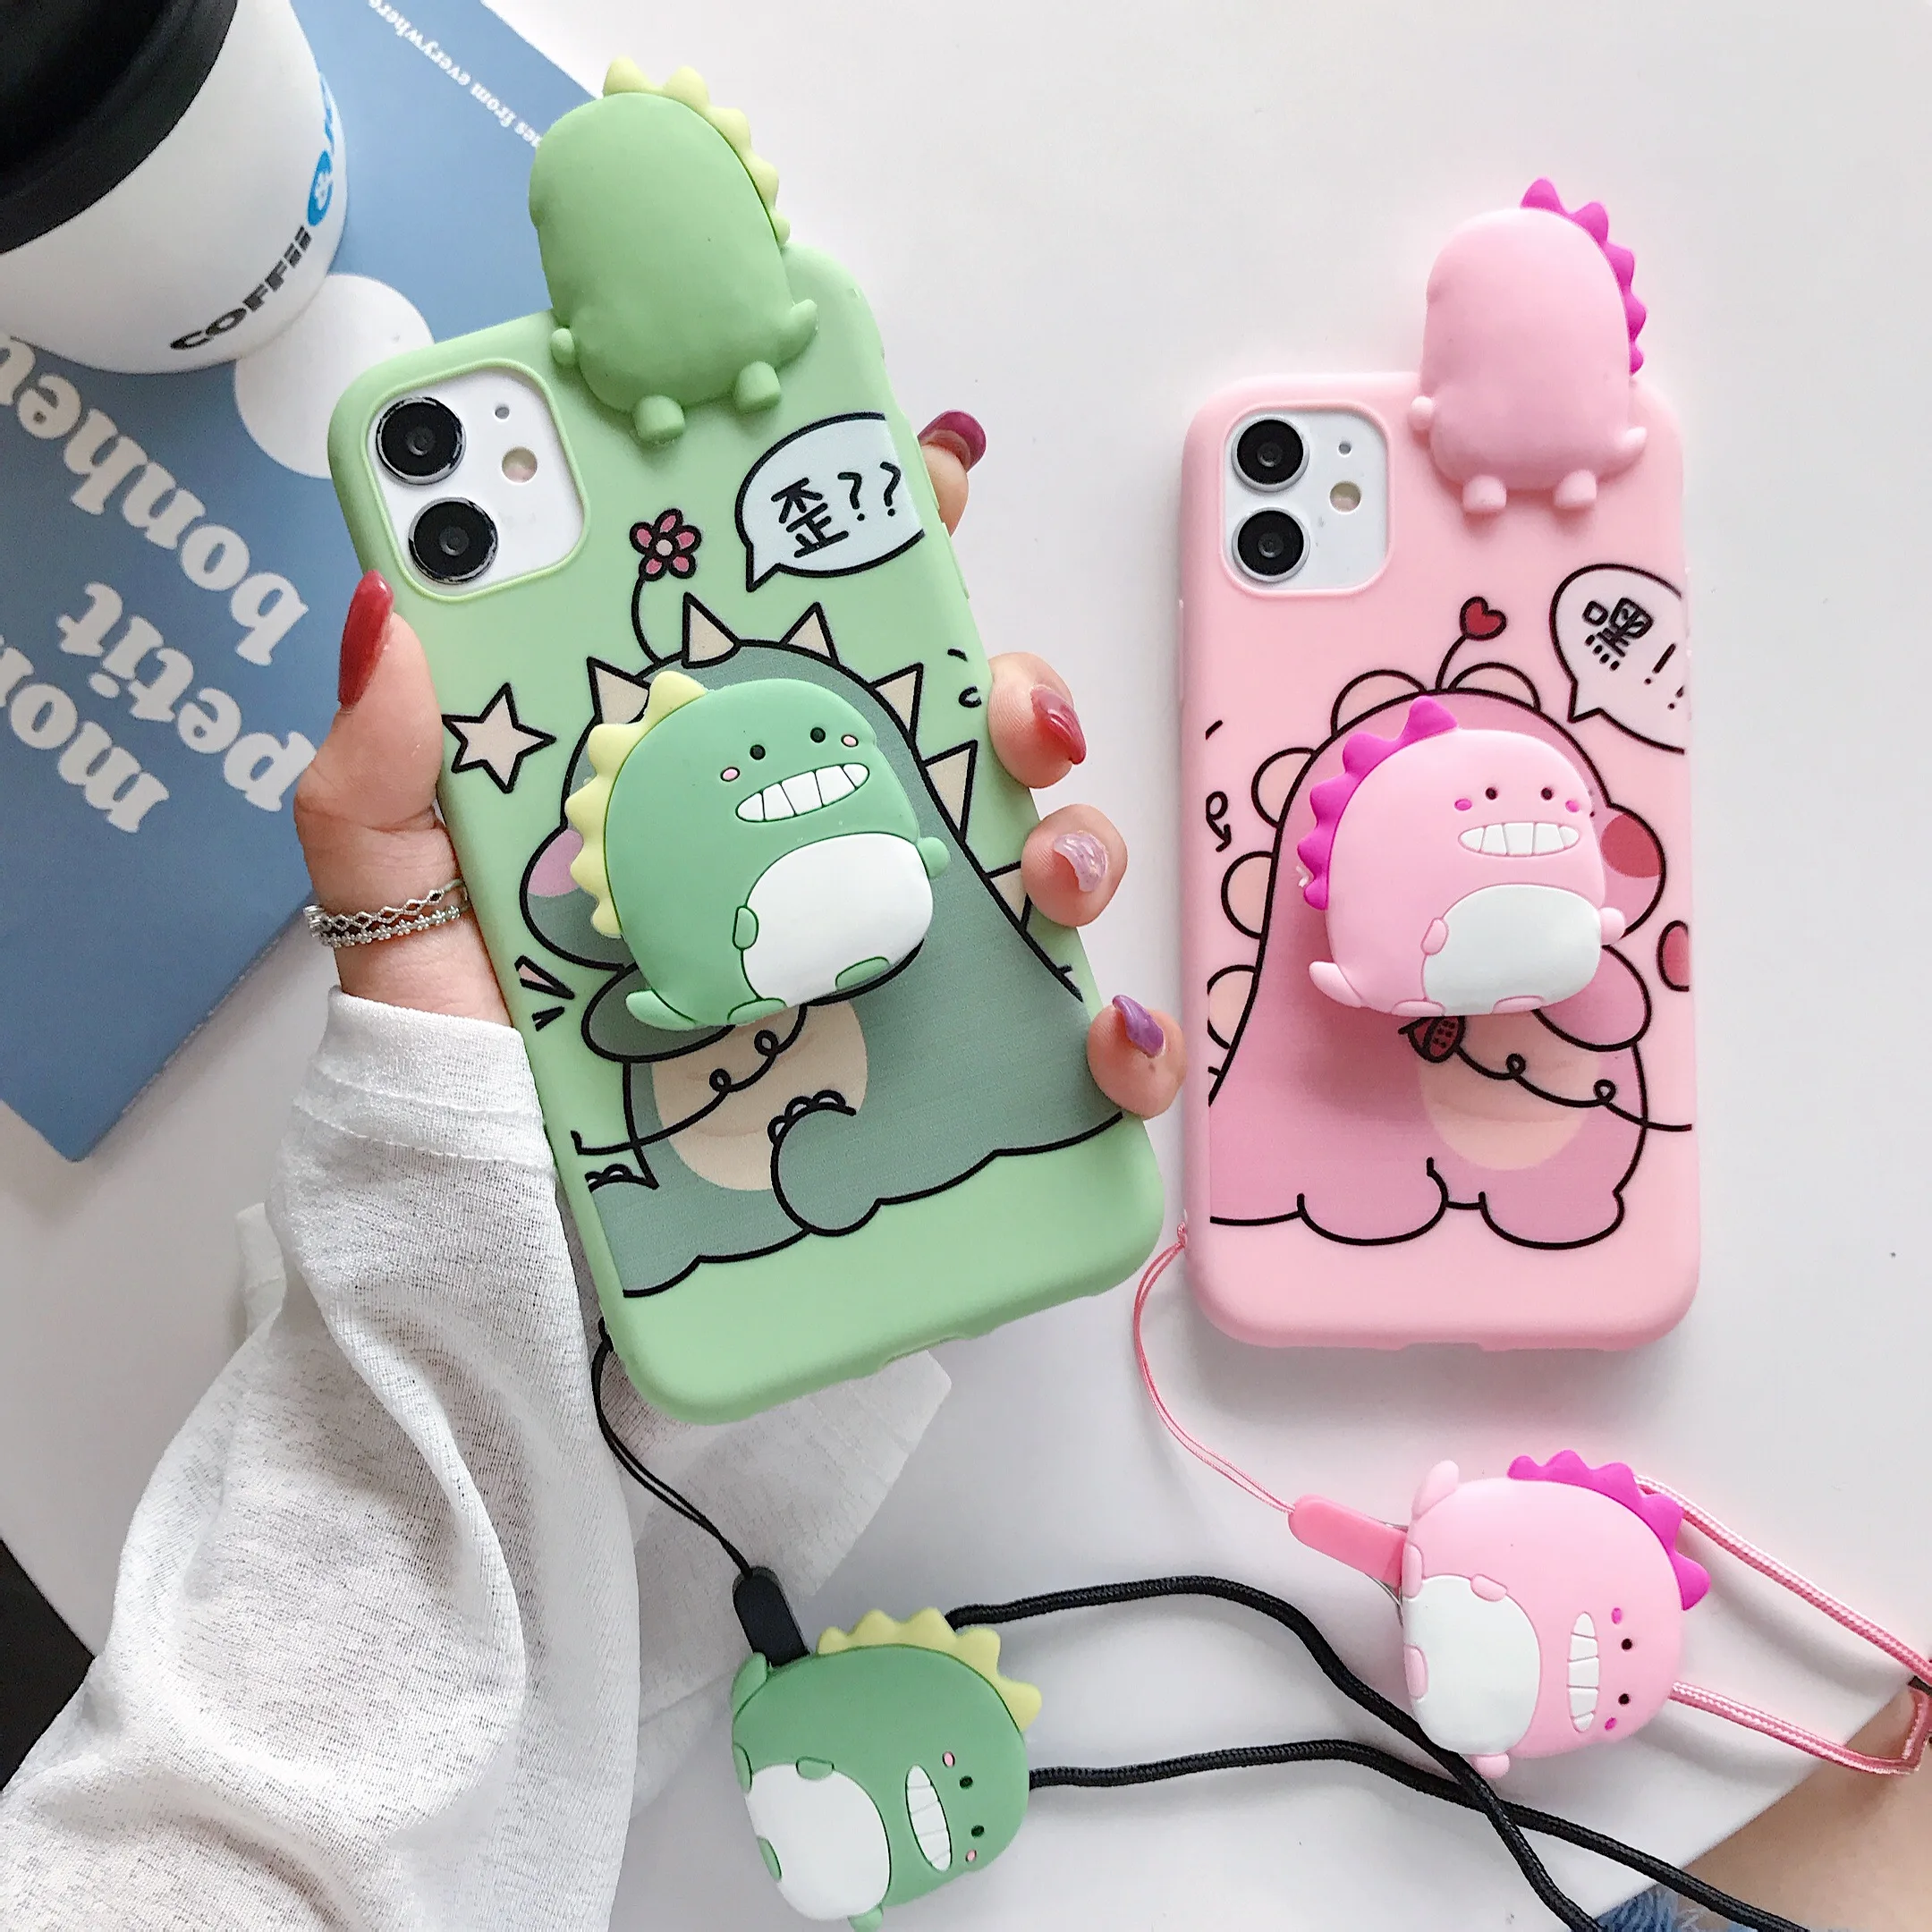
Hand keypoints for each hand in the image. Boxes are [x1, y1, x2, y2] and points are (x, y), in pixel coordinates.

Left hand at [292, 413, 1182, 1114]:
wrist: (507, 1226)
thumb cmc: (473, 1051)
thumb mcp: (404, 901)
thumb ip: (384, 769)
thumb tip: (389, 607)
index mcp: (722, 773)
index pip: (826, 630)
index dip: (890, 533)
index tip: (923, 474)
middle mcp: (829, 848)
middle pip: (967, 729)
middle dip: (1017, 688)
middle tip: (1001, 709)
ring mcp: (896, 958)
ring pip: (1043, 860)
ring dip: (1080, 842)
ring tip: (1043, 872)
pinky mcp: (936, 1077)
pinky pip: (1061, 1050)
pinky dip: (1115, 1036)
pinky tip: (1097, 1029)